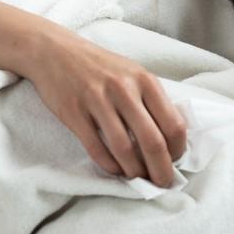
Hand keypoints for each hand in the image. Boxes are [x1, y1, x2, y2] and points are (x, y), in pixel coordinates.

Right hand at [24, 28, 187, 187]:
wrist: (56, 51)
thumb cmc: (100, 65)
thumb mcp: (132, 72)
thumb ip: (151, 99)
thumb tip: (171, 137)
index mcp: (144, 80)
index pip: (173, 124)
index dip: (178, 150)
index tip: (175, 161)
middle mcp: (124, 89)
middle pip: (152, 141)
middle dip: (160, 170)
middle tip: (162, 182)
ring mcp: (98, 101)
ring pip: (124, 149)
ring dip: (134, 171)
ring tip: (138, 178)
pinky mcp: (75, 113)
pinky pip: (97, 149)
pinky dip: (109, 166)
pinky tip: (115, 169)